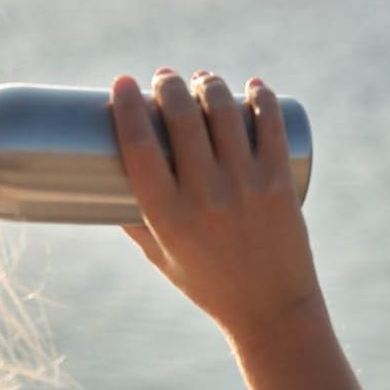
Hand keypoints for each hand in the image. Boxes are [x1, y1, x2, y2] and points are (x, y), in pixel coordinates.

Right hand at [109, 67, 323, 340]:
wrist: (271, 311)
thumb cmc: (209, 286)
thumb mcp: (163, 259)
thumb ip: (136, 223)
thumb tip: (110, 184)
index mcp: (167, 217)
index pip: (138, 146)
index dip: (128, 105)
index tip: (122, 82)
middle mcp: (205, 197)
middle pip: (180, 118)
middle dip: (168, 85)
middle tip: (164, 78)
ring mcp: (245, 187)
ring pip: (223, 113)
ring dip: (209, 84)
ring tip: (202, 82)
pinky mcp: (279, 184)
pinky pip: (269, 126)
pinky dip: (260, 98)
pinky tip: (252, 87)